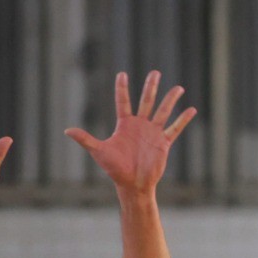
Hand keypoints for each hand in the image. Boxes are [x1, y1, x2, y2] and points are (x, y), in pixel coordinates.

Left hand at [65, 71, 195, 193]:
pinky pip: (174, 128)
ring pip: (163, 112)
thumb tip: (67, 130)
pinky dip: (183, 120)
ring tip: (178, 87)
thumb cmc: (115, 169)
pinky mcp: (163, 142)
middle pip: (146, 101)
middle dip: (151, 87)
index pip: (123, 102)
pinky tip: (191, 110)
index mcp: (125, 124)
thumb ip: (86, 139)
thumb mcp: (99, 152)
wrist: (132, 185)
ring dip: (170, 100)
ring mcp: (153, 133)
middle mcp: (140, 125)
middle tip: (155, 72)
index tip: (122, 74)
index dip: (122, 88)